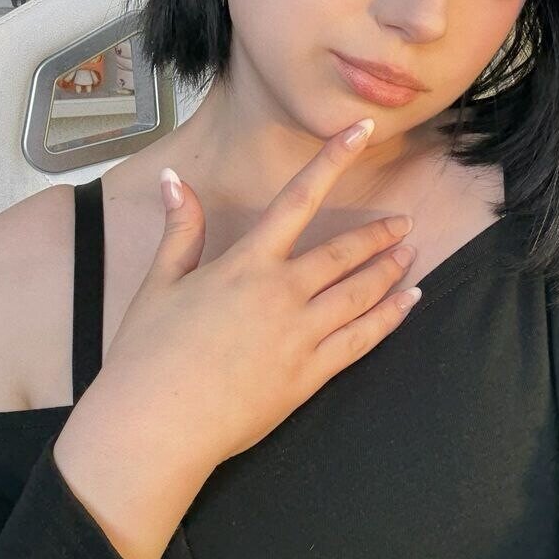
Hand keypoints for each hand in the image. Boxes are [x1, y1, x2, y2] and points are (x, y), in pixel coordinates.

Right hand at [97, 118, 421, 474]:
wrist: (156, 427)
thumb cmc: (147, 354)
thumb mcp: (159, 284)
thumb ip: (180, 230)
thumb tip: (176, 179)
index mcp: (246, 265)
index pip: (298, 198)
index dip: (333, 159)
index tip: (362, 131)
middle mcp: (282, 293)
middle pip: (344, 252)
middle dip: (379, 234)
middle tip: (404, 223)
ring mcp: (301, 336)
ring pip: (360, 293)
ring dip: (390, 270)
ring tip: (411, 255)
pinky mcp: (309, 376)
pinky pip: (362, 340)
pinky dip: (390, 317)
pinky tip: (409, 303)